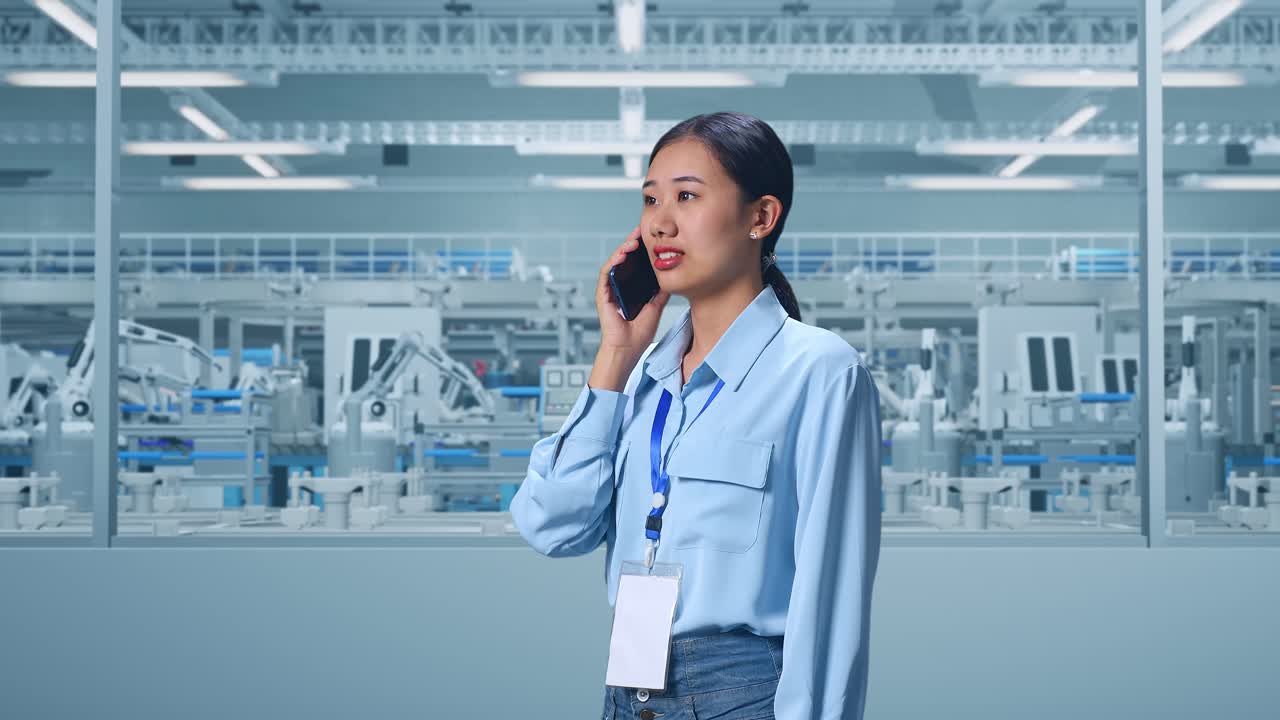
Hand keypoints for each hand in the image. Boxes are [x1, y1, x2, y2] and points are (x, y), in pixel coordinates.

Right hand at [589, 226, 671, 389]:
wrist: (628, 348)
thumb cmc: (639, 333)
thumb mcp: (656, 306)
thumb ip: (660, 291)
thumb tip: (670, 276)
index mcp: (629, 288)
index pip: (634, 264)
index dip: (640, 250)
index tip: (650, 238)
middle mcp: (618, 287)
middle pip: (623, 260)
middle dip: (632, 244)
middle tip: (641, 231)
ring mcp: (609, 290)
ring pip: (614, 263)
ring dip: (622, 250)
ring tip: (633, 241)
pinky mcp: (603, 295)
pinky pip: (606, 274)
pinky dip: (613, 263)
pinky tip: (622, 255)